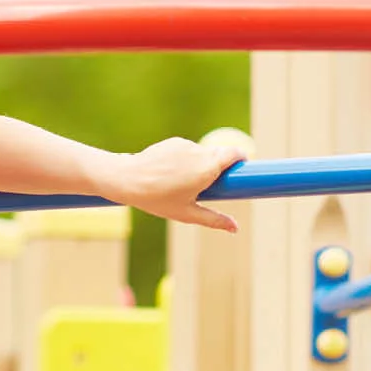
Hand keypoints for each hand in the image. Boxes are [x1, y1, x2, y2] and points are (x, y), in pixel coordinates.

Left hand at [115, 136, 248, 232]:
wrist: (128, 179)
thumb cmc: (158, 199)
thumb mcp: (188, 214)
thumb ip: (214, 220)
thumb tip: (235, 229)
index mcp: (207, 167)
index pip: (235, 153)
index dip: (242, 160)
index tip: (242, 171)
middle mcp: (199, 151)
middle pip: (220, 154)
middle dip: (220, 168)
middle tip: (211, 187)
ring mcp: (186, 144)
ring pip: (202, 154)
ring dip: (200, 166)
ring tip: (182, 186)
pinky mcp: (174, 142)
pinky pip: (187, 151)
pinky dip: (186, 161)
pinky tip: (170, 176)